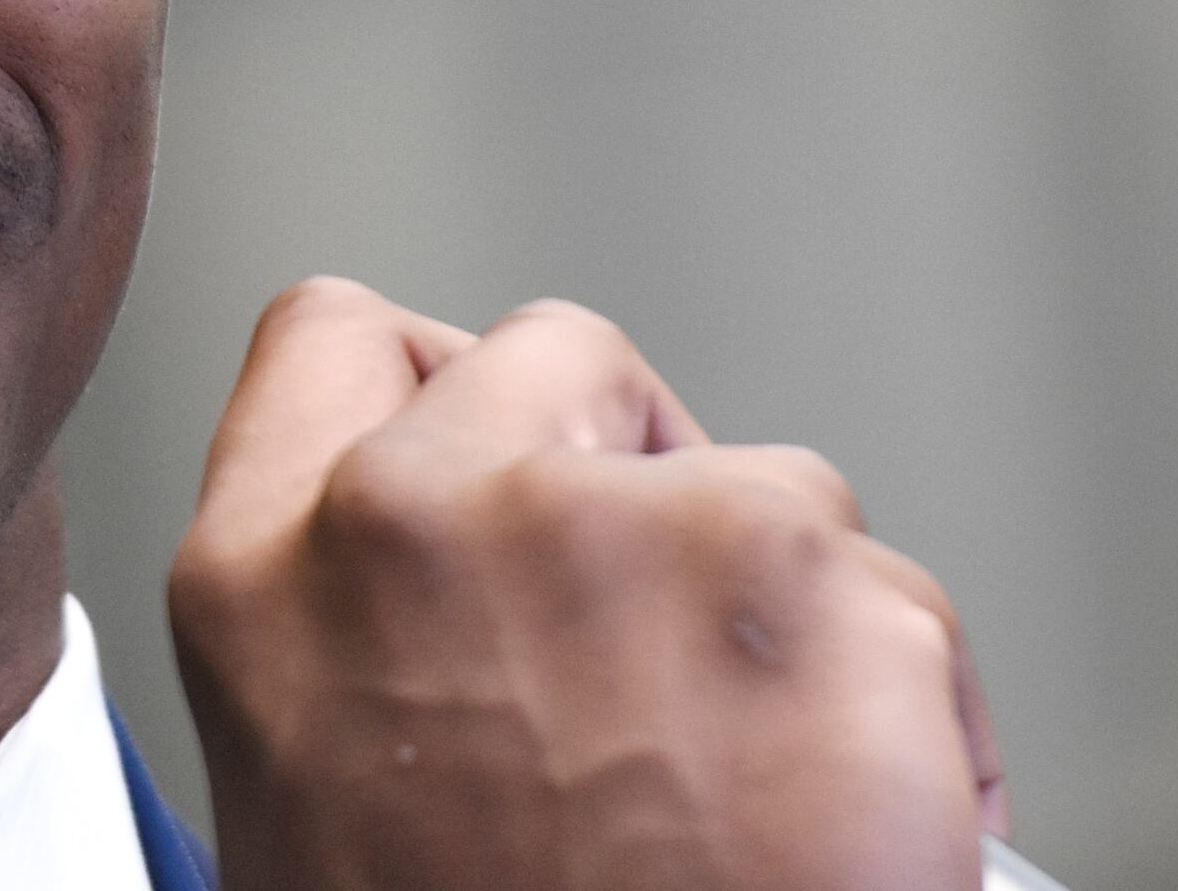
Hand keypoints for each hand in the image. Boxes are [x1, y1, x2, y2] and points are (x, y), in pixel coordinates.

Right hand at [168, 280, 1005, 890]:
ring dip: (781, 623)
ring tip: (752, 808)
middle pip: (567, 363)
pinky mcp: (822, 592)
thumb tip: (452, 570)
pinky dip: (910, 722)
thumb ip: (349, 631)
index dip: (436, 392)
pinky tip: (844, 843)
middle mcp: (427, 511)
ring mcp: (631, 534)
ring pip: (764, 489)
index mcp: (267, 575)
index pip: (336, 338)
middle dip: (631, 481)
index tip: (500, 462)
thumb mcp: (308, 803)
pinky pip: (903, 606)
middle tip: (655, 663)